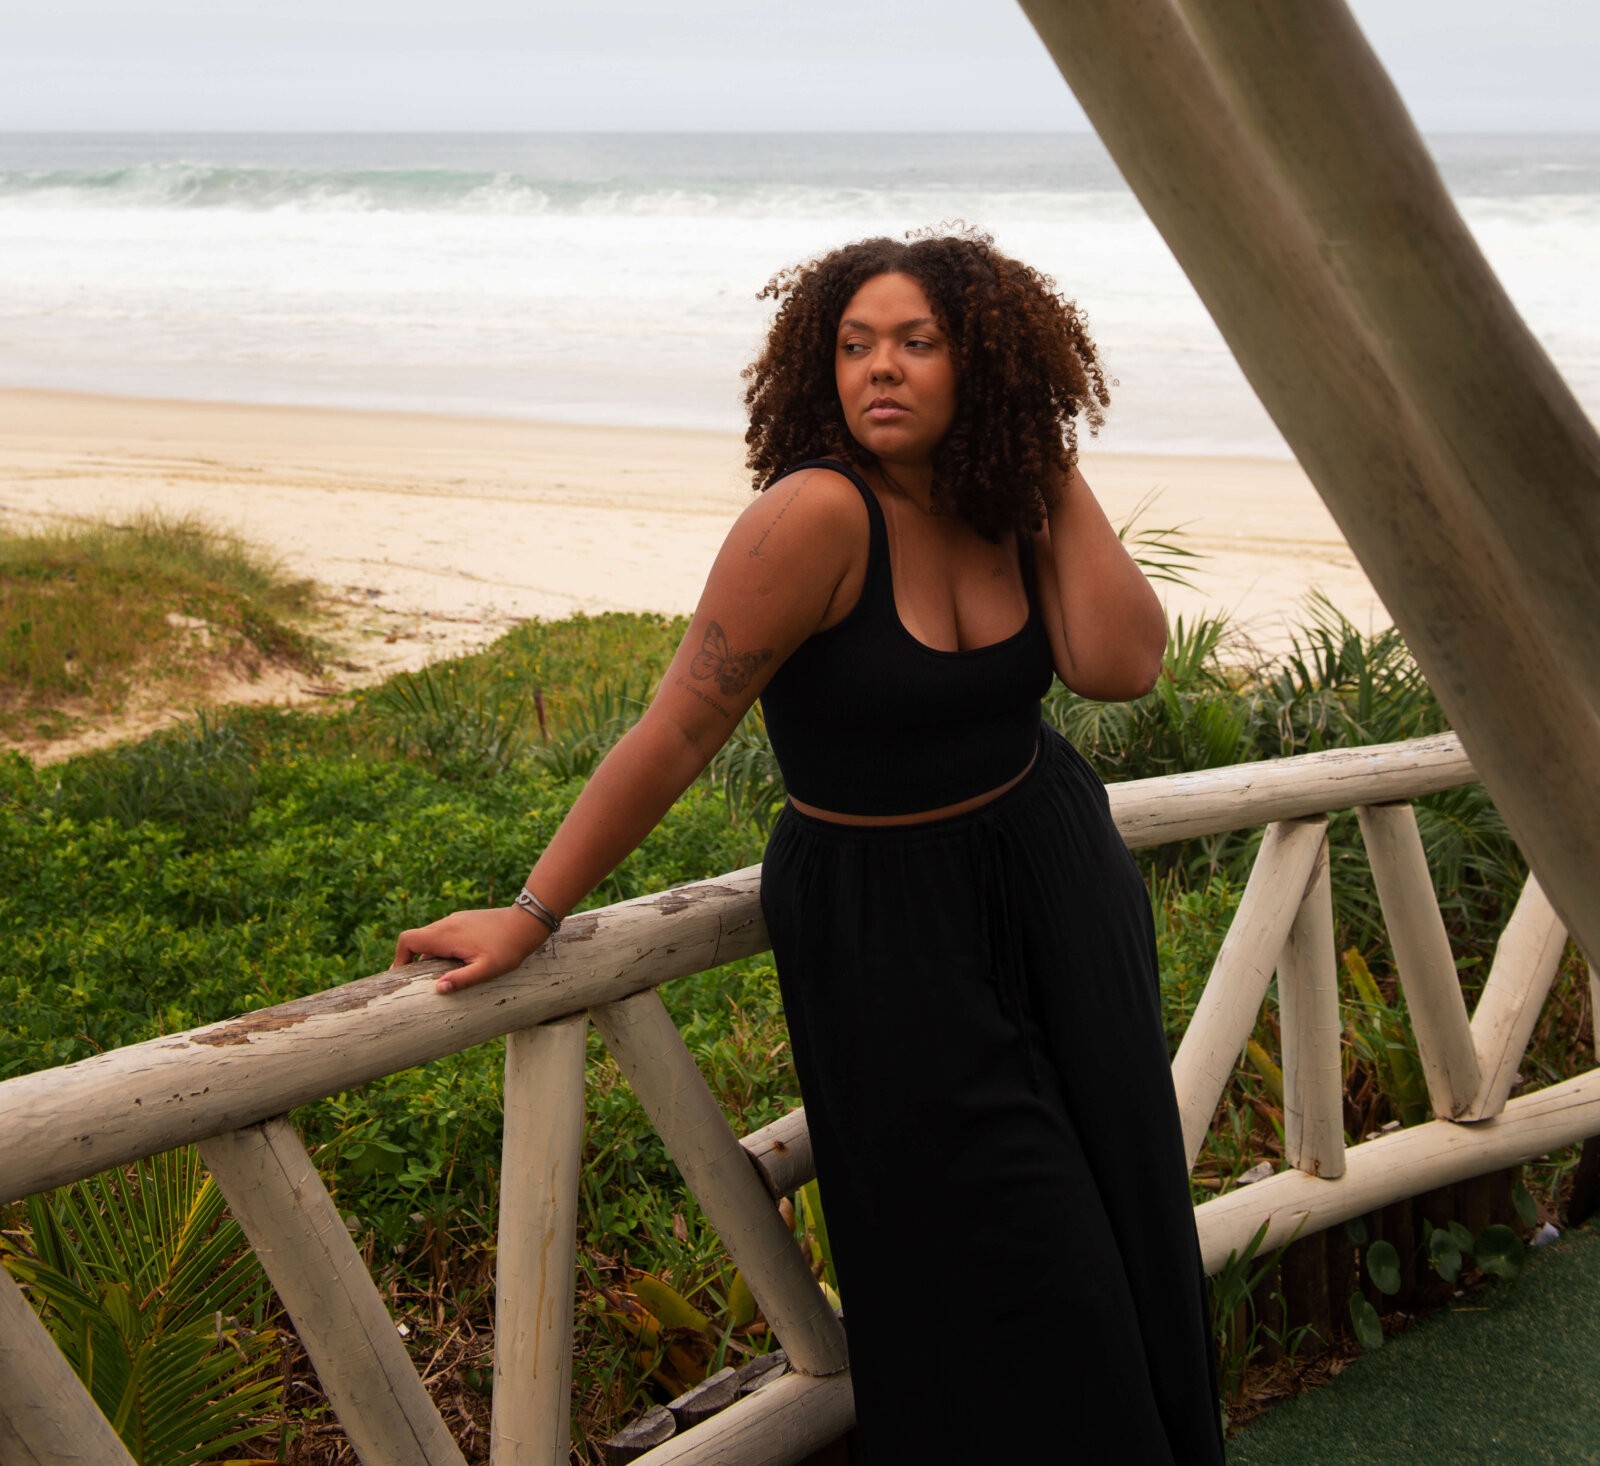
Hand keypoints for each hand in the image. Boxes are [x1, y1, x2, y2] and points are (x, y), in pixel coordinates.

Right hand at [393, 906, 548, 994]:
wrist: (527, 923)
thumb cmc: (508, 948)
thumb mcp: (487, 969)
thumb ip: (462, 979)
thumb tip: (438, 989)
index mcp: (446, 935)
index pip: (407, 940)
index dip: (399, 957)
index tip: (402, 976)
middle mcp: (446, 923)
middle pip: (416, 939)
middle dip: (412, 959)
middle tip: (417, 982)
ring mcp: (456, 919)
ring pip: (431, 936)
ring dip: (428, 954)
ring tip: (437, 975)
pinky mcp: (465, 920)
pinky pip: (444, 933)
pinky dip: (441, 947)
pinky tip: (455, 962)